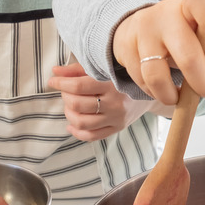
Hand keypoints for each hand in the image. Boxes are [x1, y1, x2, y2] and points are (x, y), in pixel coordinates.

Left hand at [48, 62, 172, 140]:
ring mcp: (116, 118)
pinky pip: (91, 136)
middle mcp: (115, 103)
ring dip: (69, 114)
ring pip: (82, 122)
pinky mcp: (117, 128)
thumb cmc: (122, 75)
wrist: (150, 90)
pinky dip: (76, 132)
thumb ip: (77, 70)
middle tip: (65, 91)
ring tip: (70, 106)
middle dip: (65, 97)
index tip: (53, 81)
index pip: (78, 87)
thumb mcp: (102, 68)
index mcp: (111, 84)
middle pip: (77, 105)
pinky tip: (71, 124)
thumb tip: (55, 72)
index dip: (60, 84)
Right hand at [112, 0, 204, 104]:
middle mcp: (163, 15)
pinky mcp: (125, 48)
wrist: (138, 27)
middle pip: (186, 54)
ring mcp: (141, 31)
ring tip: (178, 97)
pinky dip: (155, 92)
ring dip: (171, 95)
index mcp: (188, 6)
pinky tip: (162, 88)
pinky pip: (142, 82)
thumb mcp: (202, 35)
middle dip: (201, 82)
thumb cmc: (182, 34)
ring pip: (157, 77)